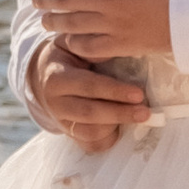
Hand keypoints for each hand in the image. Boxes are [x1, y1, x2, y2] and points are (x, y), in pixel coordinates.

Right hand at [27, 35, 150, 150]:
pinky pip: (89, 144)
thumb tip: (115, 48)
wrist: (43, 78)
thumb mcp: (71, 44)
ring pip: (90, 132)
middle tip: (145, 112)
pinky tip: (122, 128)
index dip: (114, 91)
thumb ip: (89, 44)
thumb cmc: (66, 56)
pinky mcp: (69, 135)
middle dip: (120, 113)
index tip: (139, 94)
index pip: (88, 86)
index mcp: (56, 78)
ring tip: (140, 117)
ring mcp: (61, 122)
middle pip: (89, 113)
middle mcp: (55, 103)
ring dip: (117, 125)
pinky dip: (108, 138)